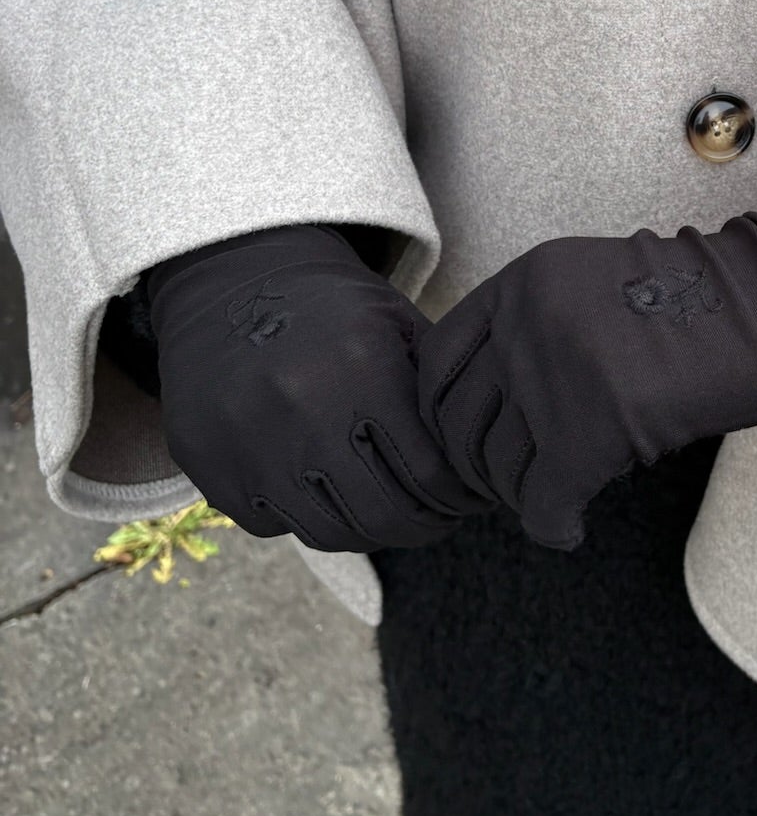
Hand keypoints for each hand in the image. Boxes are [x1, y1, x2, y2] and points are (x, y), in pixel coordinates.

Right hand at [147, 224, 494, 551]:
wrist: (230, 282)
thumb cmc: (333, 308)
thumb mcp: (397, 324)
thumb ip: (440, 386)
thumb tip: (485, 455)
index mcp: (363, 373)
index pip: (429, 476)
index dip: (458, 498)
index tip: (470, 499)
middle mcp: (304, 416)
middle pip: (383, 518)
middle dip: (424, 526)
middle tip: (438, 518)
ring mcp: (251, 450)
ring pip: (329, 533)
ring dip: (369, 530)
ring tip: (391, 512)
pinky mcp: (212, 471)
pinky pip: (274, 526)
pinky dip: (306, 518)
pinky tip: (328, 494)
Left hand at [414, 195, 756, 551]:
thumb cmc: (702, 302)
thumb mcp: (598, 284)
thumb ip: (538, 327)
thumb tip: (494, 410)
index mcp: (524, 281)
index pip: (436, 367)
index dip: (448, 420)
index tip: (478, 448)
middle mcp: (529, 322)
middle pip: (460, 424)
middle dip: (481, 470)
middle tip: (518, 489)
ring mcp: (559, 373)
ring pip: (500, 470)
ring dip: (522, 500)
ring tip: (556, 505)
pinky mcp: (596, 427)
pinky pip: (545, 504)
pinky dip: (553, 528)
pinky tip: (571, 532)